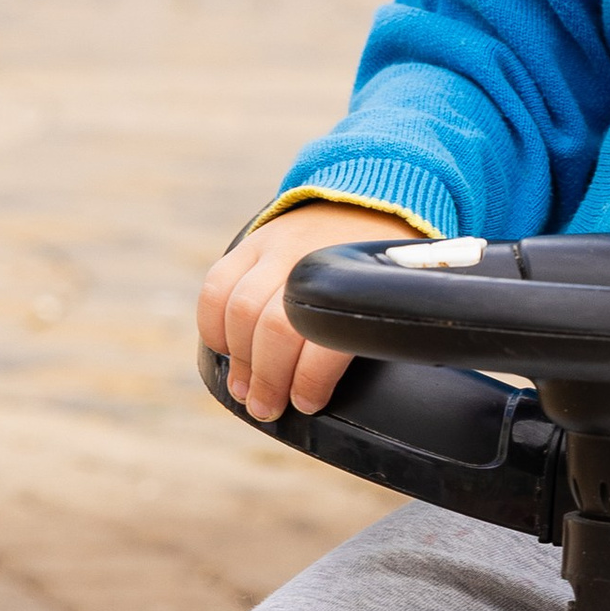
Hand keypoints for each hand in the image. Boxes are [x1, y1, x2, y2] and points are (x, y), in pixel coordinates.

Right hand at [198, 204, 420, 421]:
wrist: (368, 203)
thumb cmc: (383, 271)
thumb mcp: (396, 298)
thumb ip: (376, 335)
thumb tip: (371, 398)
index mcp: (357, 280)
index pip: (326, 337)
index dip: (310, 379)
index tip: (307, 404)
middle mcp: (312, 259)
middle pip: (275, 328)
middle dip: (267, 378)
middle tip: (267, 407)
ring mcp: (277, 247)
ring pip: (240, 308)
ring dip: (238, 359)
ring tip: (245, 390)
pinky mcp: (251, 243)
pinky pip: (216, 286)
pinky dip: (213, 325)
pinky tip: (225, 351)